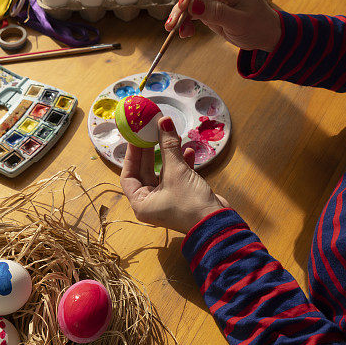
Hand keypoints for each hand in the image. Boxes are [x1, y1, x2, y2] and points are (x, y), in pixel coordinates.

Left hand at [120, 116, 227, 233]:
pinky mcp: (182, 197)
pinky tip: (189, 151)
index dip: (131, 155)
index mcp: (141, 203)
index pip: (128, 175)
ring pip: (163, 172)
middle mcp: (151, 203)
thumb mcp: (177, 171)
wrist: (217, 223)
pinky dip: (182, 164)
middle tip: (152, 131)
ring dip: (169, 155)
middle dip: (150, 151)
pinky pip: (177, 177)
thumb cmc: (190, 203)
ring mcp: (167, 200)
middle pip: (145, 171)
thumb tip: (164, 121)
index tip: (136, 137)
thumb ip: (168, 145)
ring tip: (173, 136)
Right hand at [164, 0, 281, 51]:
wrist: (266, 35)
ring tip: (174, 31)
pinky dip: (186, 22)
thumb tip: (192, 5)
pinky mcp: (209, 7)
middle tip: (173, 23)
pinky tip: (184, 33)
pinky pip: (192, 11)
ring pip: (189, 1)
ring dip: (180, 15)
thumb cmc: (259, 25)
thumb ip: (216, 12)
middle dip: (180, 5)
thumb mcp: (239, 21)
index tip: (182, 4)